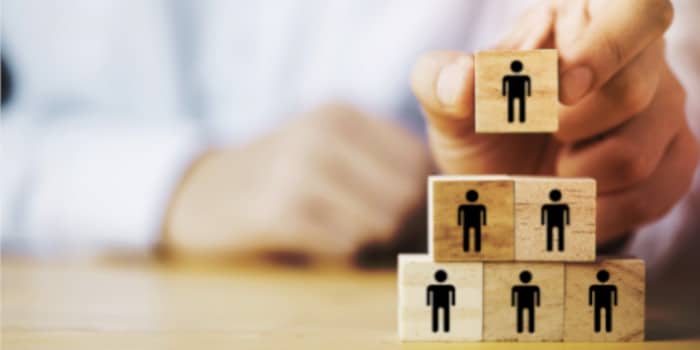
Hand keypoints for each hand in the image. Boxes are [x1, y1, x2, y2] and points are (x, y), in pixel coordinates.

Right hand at [162, 104, 429, 261]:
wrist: (204, 195)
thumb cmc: (281, 175)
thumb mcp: (326, 147)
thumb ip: (382, 164)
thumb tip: (442, 202)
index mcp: (340, 114)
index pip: (419, 160)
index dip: (423, 195)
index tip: (408, 215)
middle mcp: (321, 134)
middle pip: (406, 194)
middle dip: (404, 224)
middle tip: (384, 234)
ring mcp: (296, 170)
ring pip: (381, 222)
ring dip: (372, 240)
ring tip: (350, 235)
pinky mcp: (276, 212)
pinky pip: (344, 245)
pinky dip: (342, 252)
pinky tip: (322, 241)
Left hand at [411, 0, 698, 242]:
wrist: (507, 184)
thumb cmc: (482, 128)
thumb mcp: (448, 103)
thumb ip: (440, 82)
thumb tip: (462, 78)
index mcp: (582, 21)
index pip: (634, 8)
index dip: (604, 49)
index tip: (561, 90)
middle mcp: (637, 59)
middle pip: (634, 91)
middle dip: (571, 129)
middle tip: (543, 134)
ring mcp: (662, 109)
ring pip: (640, 153)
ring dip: (578, 178)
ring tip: (552, 169)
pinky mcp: (672, 157)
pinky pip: (655, 193)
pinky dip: (602, 211)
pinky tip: (574, 202)